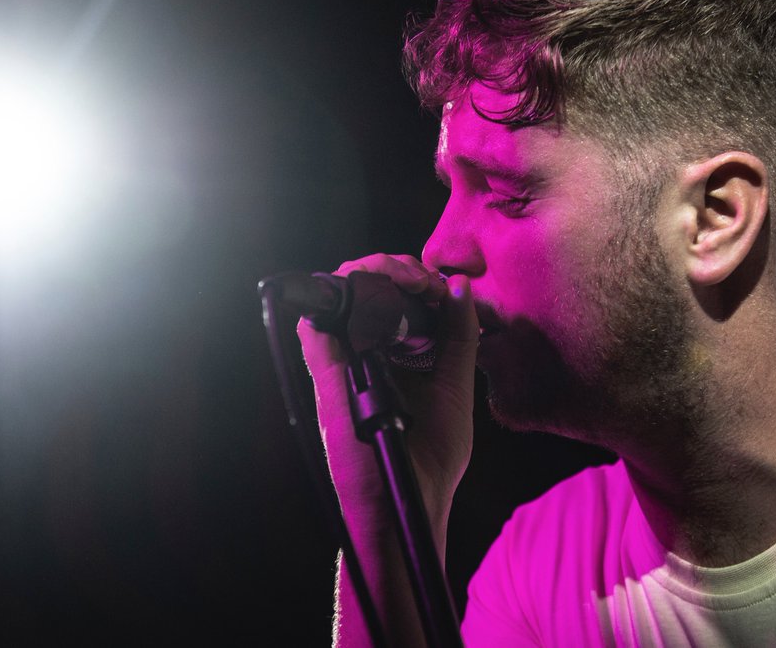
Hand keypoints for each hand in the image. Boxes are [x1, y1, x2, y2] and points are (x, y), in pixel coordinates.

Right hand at [298, 254, 478, 526]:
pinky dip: (333, 301)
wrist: (401, 508)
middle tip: (421, 280)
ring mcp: (342, 365)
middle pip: (365, 288)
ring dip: (369, 273)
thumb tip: (460, 286)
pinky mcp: (327, 380)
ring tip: (405, 279)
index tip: (436, 283)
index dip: (412, 277)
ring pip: (340, 298)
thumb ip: (458, 340)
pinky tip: (364, 288)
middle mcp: (363, 354)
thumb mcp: (454, 390)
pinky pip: (316, 330)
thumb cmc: (428, 459)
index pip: (393, 296)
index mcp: (394, 354)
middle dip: (395, 268)